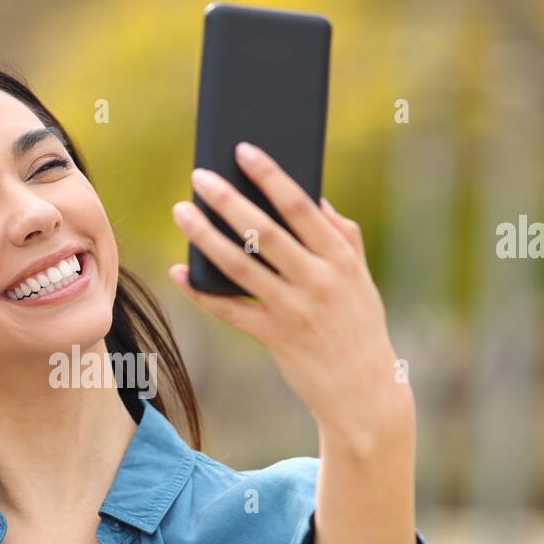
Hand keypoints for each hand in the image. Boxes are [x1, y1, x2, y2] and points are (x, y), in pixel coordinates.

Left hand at [168, 142, 412, 455]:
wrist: (365, 393)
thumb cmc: (359, 327)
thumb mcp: (360, 279)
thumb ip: (341, 237)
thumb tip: (315, 199)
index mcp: (339, 257)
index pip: (300, 205)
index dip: (270, 175)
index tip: (243, 150)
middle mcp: (318, 280)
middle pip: (264, 231)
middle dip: (228, 200)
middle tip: (199, 176)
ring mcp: (295, 310)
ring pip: (240, 266)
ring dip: (205, 238)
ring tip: (181, 213)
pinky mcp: (276, 338)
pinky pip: (231, 310)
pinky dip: (202, 292)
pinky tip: (179, 273)